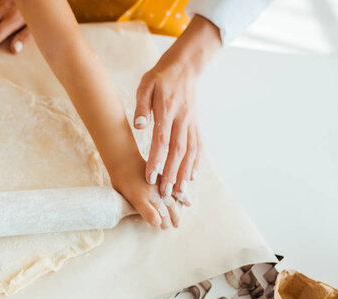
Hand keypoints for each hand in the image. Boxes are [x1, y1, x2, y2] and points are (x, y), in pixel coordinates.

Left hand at [110, 154, 180, 228]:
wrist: (124, 159)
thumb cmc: (119, 180)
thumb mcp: (121, 196)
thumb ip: (133, 207)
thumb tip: (141, 216)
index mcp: (138, 199)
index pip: (152, 215)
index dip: (157, 222)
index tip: (160, 226)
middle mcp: (149, 193)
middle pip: (163, 210)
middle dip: (168, 220)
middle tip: (170, 227)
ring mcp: (157, 185)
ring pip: (171, 201)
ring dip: (175, 213)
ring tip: (178, 223)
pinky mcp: (162, 177)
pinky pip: (174, 188)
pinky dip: (182, 196)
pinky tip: (188, 203)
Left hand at [133, 16, 220, 203]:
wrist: (185, 66)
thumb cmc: (160, 77)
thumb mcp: (145, 85)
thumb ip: (141, 106)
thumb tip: (139, 126)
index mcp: (167, 110)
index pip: (161, 140)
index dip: (156, 160)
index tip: (149, 177)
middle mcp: (182, 119)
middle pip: (178, 151)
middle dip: (172, 174)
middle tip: (165, 193)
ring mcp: (192, 122)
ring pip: (190, 152)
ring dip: (185, 173)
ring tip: (180, 192)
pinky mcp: (196, 124)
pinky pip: (198, 146)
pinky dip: (196, 163)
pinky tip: (193, 177)